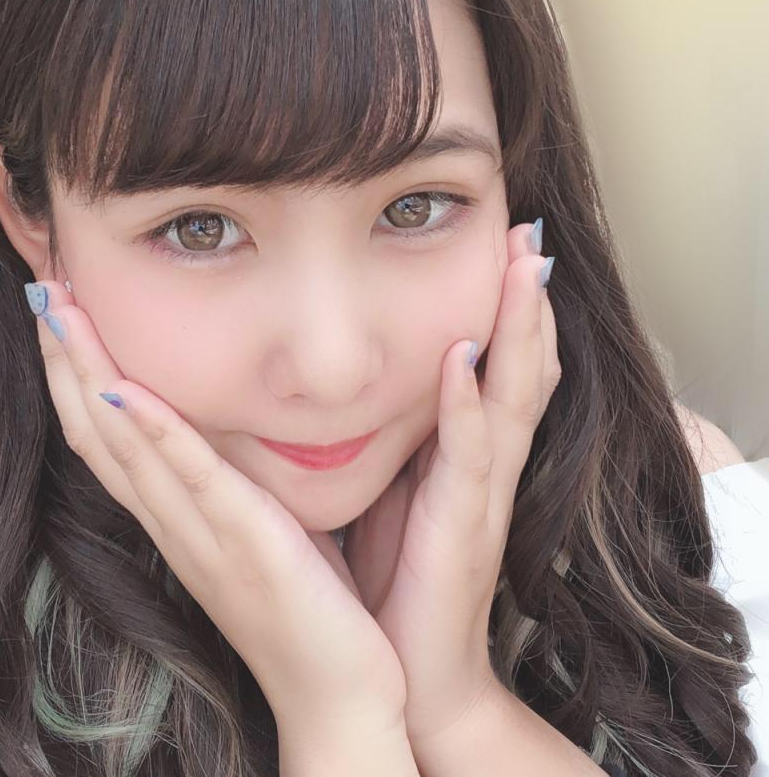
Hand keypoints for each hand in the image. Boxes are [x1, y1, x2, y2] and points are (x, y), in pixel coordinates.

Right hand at [24, 280, 408, 736]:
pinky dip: (155, 433)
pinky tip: (125, 388)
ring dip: (88, 376)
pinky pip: (193, 481)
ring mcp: (204, 539)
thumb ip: (237, 486)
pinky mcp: (248, 548)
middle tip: (41, 292)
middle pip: (99, 433)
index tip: (64, 317)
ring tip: (60, 313)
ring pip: (127, 447)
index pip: (111, 440)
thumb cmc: (308, 609)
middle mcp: (176, 527)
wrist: (339, 696)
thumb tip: (232, 431)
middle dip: (65, 360)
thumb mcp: (263, 532)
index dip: (77, 377)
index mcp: (181, 522)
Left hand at [341, 221, 561, 747]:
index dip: (510, 310)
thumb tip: (374, 383)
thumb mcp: (400, 489)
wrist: (408, 669)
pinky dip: (468, 404)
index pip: (504, 368)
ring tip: (521, 268)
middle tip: (529, 234)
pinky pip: (469, 455)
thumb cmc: (399, 576)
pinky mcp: (460, 525)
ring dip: (518, 330)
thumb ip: (404, 438)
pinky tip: (461, 359)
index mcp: (471, 455)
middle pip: (524, 368)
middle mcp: (489, 465)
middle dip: (527, 301)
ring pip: (514, 397)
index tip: (503, 246)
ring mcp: (481, 493)